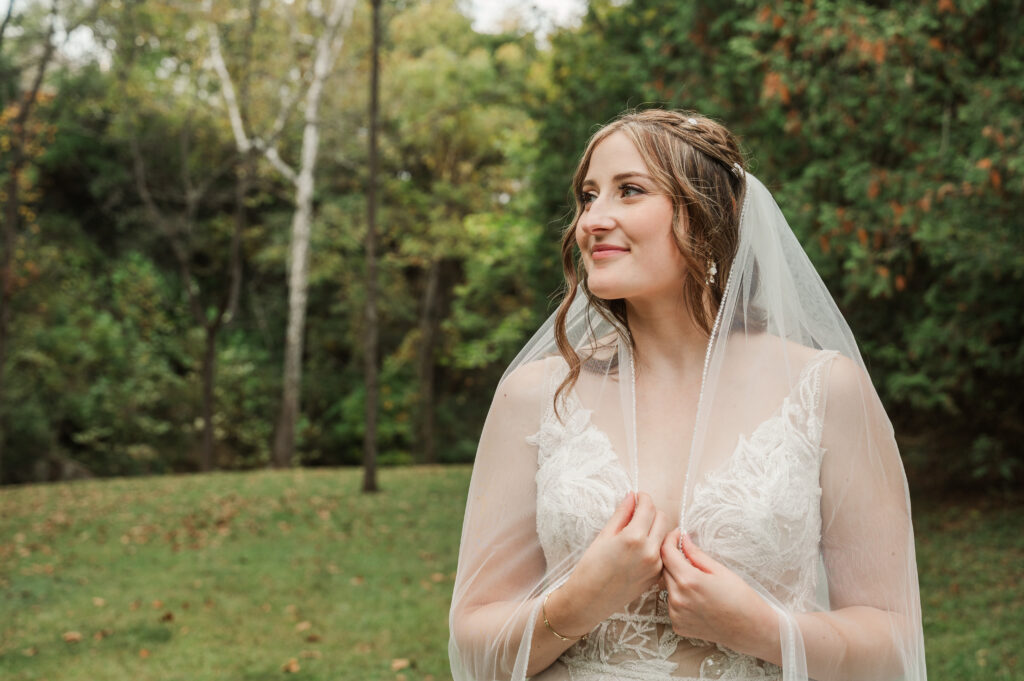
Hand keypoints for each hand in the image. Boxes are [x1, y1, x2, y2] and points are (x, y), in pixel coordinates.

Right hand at [562, 492, 672, 627]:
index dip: (643, 498)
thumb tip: (631, 497)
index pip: (648, 507)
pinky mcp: (656, 576)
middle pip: (662, 518)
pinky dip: (656, 544)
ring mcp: (656, 565)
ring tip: (638, 529)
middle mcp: (650, 551)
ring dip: (656, 527)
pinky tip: (640, 547)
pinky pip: (663, 553)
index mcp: (634, 537)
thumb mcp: (604, 536)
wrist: (589, 600)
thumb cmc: (591, 568)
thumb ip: (621, 514)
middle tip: (637, 512)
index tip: (638, 496)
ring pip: (665, 535)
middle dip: (651, 511)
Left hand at [660, 529, 777, 654]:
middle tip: (690, 558)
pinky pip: (672, 604)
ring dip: (676, 580)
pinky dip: (680, 598)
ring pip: (667, 587)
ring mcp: (676, 614)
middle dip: (674, 560)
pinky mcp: (678, 626)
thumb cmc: (741, 599)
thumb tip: (682, 539)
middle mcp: (678, 598)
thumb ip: (696, 554)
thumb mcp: (720, 570)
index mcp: (688, 581)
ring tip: (699, 583)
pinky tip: (697, 600)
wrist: (750, 630)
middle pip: (665, 569)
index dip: (670, 540)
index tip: (677, 535)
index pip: (666, 553)